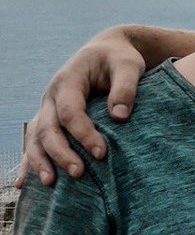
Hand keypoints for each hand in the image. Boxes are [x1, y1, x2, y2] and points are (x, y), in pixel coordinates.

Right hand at [17, 28, 145, 187]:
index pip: (71, 111)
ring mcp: (47, 109)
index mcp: (69, 80)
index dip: (83, 133)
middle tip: (79, 173)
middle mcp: (51, 96)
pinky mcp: (50, 119)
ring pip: (35, 137)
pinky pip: (34, 142)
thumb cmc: (119, 58)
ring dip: (41, 161)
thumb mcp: (128, 66)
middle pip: (49, 128)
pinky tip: (25, 183)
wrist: (106, 51)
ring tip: (50, 183)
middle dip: (61, 152)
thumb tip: (120, 117)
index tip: (102, 153)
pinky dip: (29, 162)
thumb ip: (126, 88)